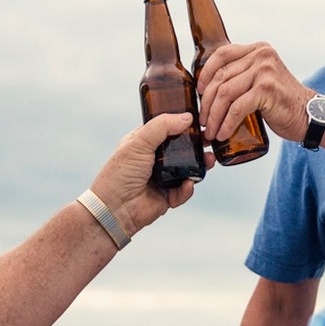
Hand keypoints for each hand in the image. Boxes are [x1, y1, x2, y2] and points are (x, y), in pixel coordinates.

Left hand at [89, 113, 212, 236]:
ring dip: (200, 165)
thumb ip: (162, 126)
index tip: (199, 119)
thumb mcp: (139, 142)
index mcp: (144, 143)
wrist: (114, 208)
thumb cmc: (120, 173)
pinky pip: (184, 190)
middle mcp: (154, 159)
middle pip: (181, 148)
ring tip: (209, 160)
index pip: (167, 128)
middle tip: (210, 139)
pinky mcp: (167, 196)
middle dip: (197, 145)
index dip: (182, 124)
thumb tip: (187, 117)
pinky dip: (188, 188)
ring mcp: (162, 178)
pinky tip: (188, 183)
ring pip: (187, 169)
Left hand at [197, 41, 314, 142]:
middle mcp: (261, 55)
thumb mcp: (262, 79)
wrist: (310, 115)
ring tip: (211, 131)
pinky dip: (226, 123)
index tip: (199, 92)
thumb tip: (209, 88)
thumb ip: (243, 75)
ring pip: (225, 93)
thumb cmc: (282, 102)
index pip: (222, 54)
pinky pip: (237, 107)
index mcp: (258, 49)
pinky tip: (223, 133)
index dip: (205, 73)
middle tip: (203, 120)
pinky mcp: (266, 90)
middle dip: (206, 102)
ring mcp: (264, 71)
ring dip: (214, 116)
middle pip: (221, 76)